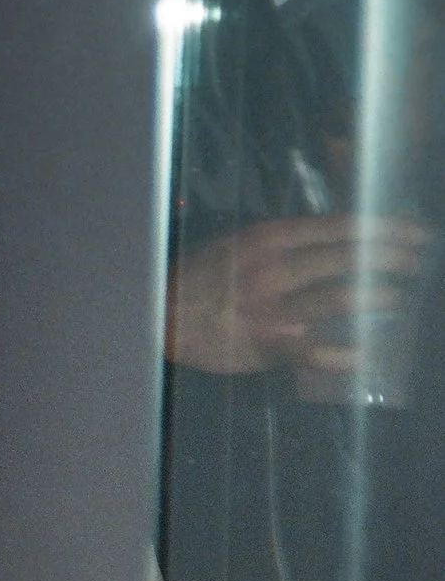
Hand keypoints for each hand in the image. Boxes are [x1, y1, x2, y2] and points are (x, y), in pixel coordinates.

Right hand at [167, 215, 428, 374]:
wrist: (161, 316)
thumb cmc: (202, 279)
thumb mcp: (236, 245)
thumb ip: (281, 243)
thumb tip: (335, 239)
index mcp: (266, 238)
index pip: (337, 227)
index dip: (382, 228)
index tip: (414, 231)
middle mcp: (273, 267)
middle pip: (347, 258)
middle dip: (392, 258)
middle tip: (421, 260)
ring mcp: (273, 306)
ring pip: (340, 296)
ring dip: (380, 297)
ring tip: (404, 297)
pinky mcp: (270, 342)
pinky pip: (320, 349)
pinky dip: (350, 353)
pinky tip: (372, 353)